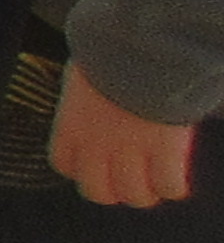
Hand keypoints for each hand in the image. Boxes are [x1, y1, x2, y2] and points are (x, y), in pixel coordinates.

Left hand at [53, 62, 200, 207]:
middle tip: (130, 182)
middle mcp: (95, 145)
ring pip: (135, 195)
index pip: (64, 165)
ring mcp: (130, 151)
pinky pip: (169, 186)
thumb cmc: (110, 50)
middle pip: (98, 191)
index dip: (81, 170)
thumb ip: (85, 93)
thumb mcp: (84, 72)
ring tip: (157, 185)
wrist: (140, 47)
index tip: (96, 164)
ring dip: (146, 193)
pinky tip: (178, 182)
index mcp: (71, 125)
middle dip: (114, 192)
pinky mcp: (164, 150)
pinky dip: (174, 188)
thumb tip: (92, 90)